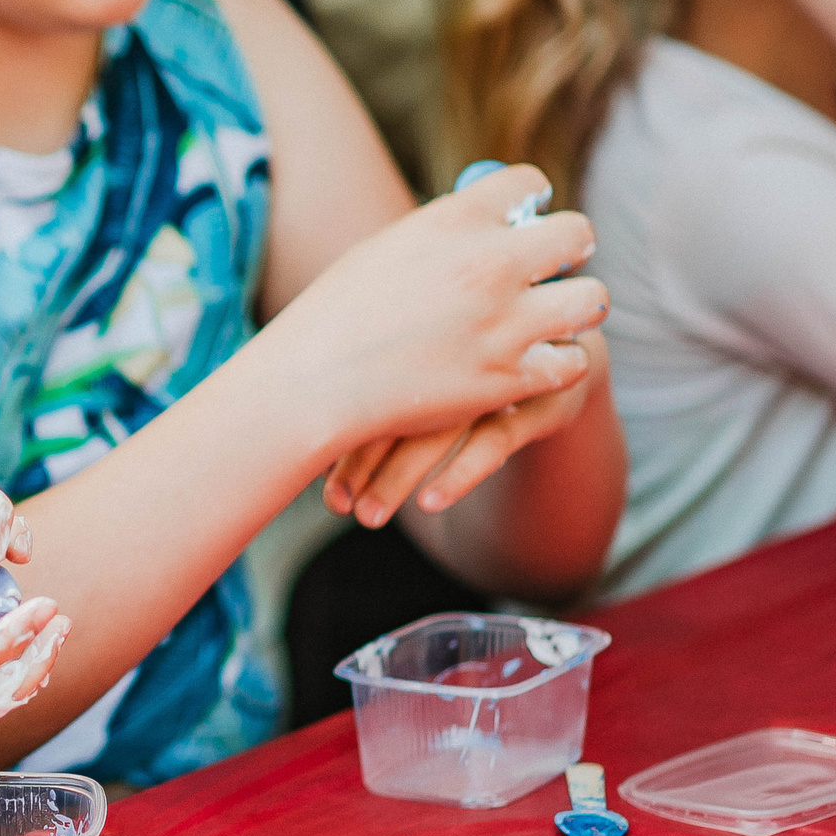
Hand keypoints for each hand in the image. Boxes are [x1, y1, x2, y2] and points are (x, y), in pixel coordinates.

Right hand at [256, 164, 607, 454]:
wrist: (312, 383)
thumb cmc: (337, 316)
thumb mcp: (387, 249)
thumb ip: (447, 232)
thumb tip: (498, 220)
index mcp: (452, 219)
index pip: (529, 184)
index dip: (532, 202)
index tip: (524, 222)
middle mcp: (487, 263)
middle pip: (576, 235)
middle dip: (568, 251)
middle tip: (551, 271)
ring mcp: (503, 323)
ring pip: (591, 299)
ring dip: (574, 308)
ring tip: (549, 319)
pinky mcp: (508, 378)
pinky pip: (572, 362)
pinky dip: (555, 364)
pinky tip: (528, 364)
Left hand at [323, 330, 607, 526]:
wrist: (561, 333)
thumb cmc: (466, 347)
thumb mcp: (422, 347)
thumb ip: (364, 370)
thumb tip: (274, 416)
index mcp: (421, 319)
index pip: (363, 374)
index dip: (333, 426)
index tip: (308, 472)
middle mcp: (459, 341)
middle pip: (399, 401)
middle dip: (360, 459)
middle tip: (334, 505)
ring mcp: (505, 368)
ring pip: (445, 427)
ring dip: (401, 476)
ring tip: (366, 516)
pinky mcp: (545, 399)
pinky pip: (499, 437)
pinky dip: (462, 471)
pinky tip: (430, 502)